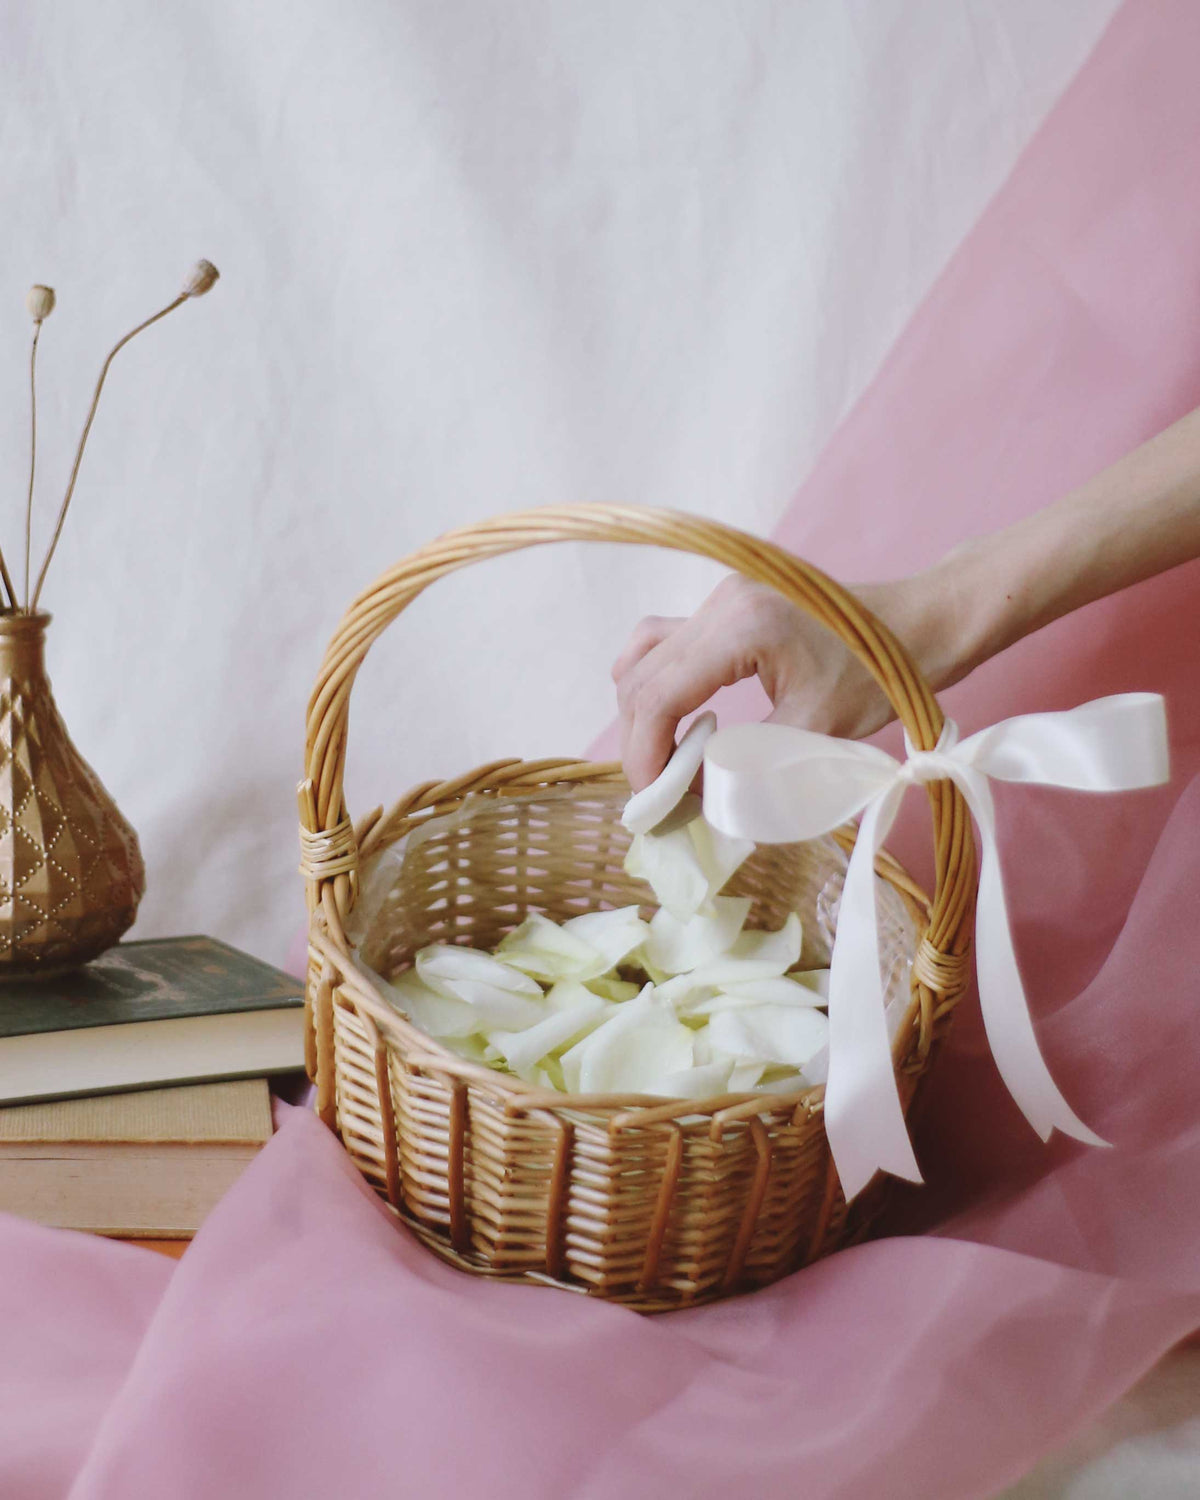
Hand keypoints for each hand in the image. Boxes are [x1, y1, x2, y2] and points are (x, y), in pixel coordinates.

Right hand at [612, 572, 965, 790]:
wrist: (920, 625)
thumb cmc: (880, 677)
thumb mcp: (815, 731)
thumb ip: (748, 765)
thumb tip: (694, 802)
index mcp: (742, 628)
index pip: (659, 695)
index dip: (644, 755)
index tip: (654, 802)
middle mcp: (721, 603)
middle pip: (642, 677)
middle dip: (640, 741)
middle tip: (658, 794)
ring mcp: (721, 598)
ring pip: (644, 657)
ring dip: (643, 712)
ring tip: (661, 760)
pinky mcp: (727, 605)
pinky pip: (664, 641)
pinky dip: (654, 682)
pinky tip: (666, 716)